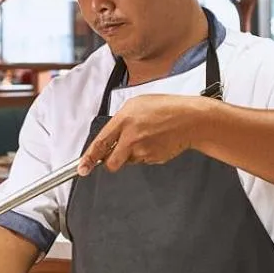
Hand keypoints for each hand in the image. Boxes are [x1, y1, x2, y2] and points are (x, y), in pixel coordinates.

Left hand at [78, 94, 214, 173]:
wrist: (191, 119)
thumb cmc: (166, 108)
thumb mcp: (137, 104)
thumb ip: (121, 120)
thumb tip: (111, 135)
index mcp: (124, 120)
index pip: (100, 144)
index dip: (88, 158)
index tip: (82, 168)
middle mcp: (131, 137)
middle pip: (111, 162)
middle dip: (111, 161)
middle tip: (119, 153)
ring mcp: (143, 151)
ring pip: (129, 161)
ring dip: (132, 154)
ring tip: (147, 137)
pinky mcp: (154, 159)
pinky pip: (143, 161)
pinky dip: (146, 154)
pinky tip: (156, 141)